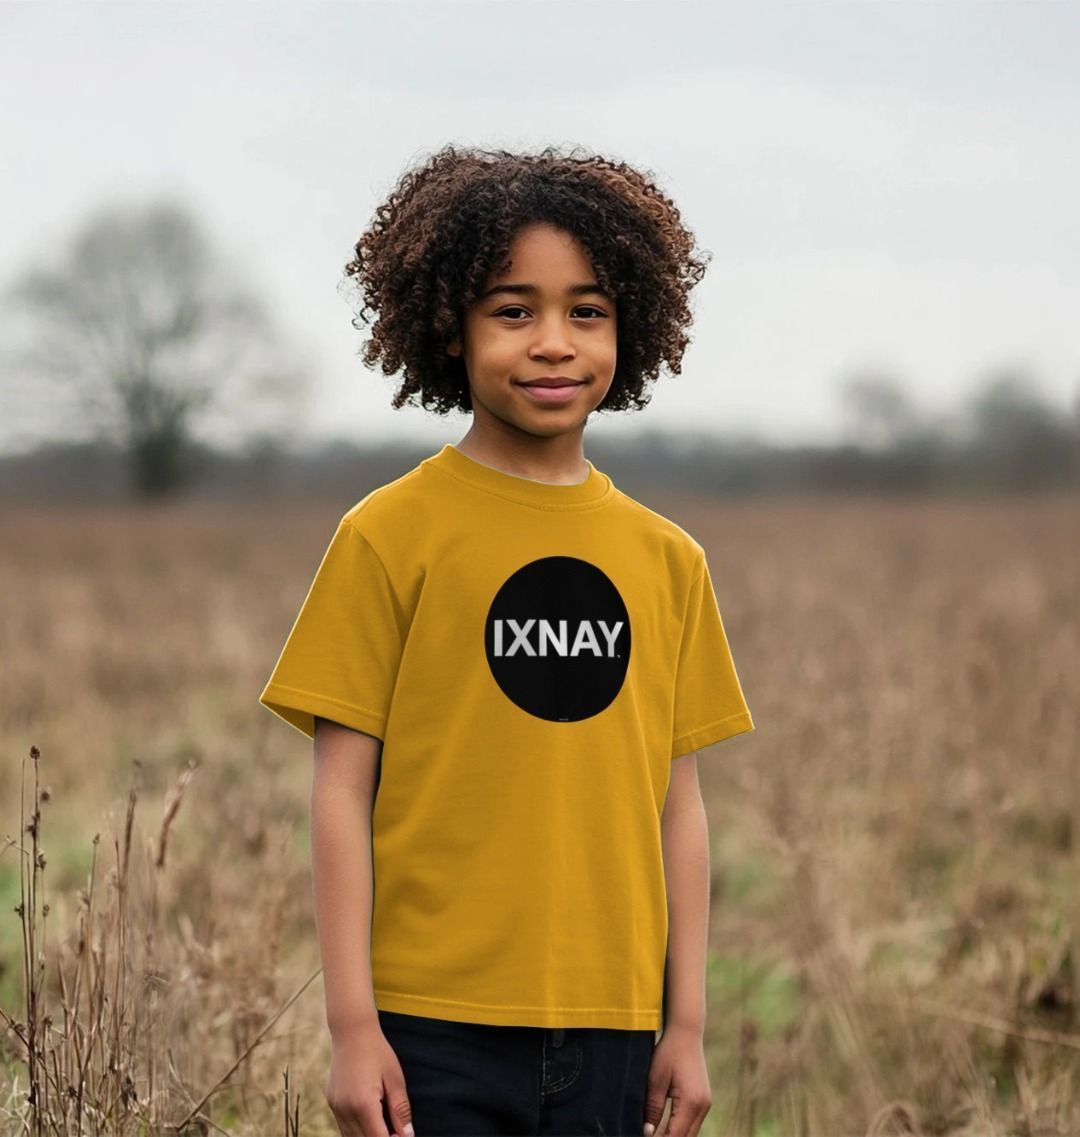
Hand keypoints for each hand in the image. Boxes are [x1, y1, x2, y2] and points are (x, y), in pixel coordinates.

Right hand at [324, 1021, 415, 1136]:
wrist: (352, 1031)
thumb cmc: (377, 1051)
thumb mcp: (395, 1079)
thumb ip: (400, 1110)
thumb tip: (408, 1135)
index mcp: (363, 1104)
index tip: (402, 1136)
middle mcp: (345, 1110)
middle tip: (396, 1132)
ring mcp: (335, 1108)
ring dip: (368, 1136)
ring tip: (385, 1127)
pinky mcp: (332, 1103)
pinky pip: (344, 1127)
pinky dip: (357, 1131)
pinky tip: (371, 1121)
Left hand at [642, 1023, 711, 1136]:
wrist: (686, 1033)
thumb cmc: (669, 1052)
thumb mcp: (655, 1080)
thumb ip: (653, 1109)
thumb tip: (647, 1134)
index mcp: (691, 1102)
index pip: (675, 1136)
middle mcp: (702, 1106)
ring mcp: (706, 1104)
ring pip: (691, 1134)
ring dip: (675, 1136)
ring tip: (655, 1135)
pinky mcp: (704, 1100)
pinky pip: (693, 1124)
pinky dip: (681, 1129)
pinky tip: (666, 1129)